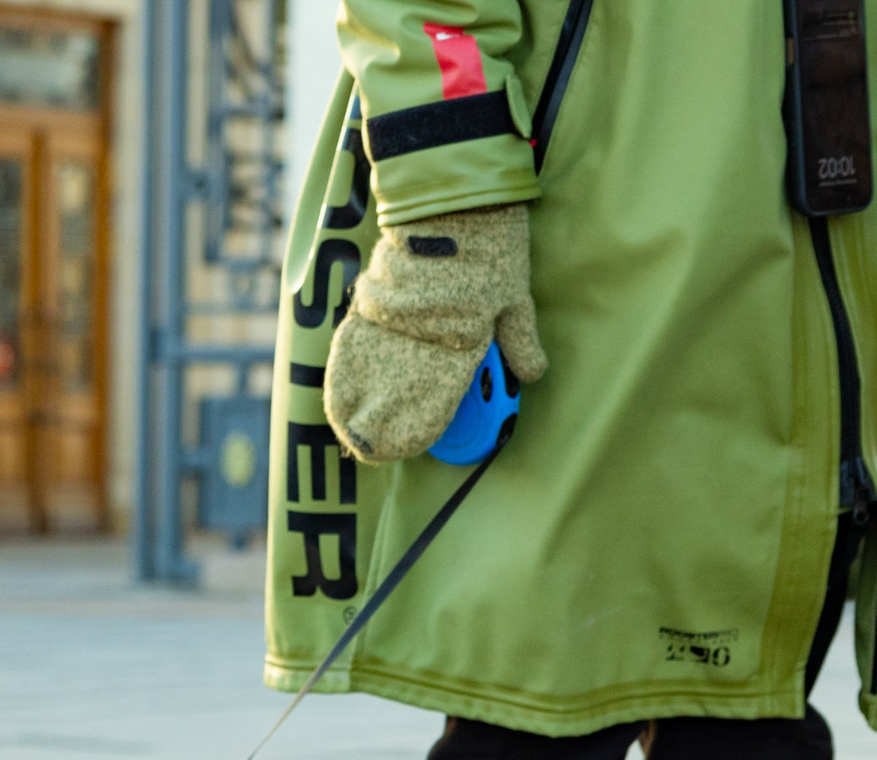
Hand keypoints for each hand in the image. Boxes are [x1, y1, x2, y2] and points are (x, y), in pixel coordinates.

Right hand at [326, 203, 545, 464]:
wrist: (452, 197)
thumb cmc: (492, 246)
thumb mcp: (516, 293)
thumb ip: (519, 338)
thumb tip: (532, 375)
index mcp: (462, 340)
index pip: (437, 397)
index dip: (421, 424)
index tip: (408, 446)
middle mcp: (421, 336)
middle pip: (397, 387)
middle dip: (384, 418)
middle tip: (371, 444)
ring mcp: (391, 317)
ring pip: (371, 363)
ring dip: (361, 391)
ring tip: (351, 419)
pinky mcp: (371, 295)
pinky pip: (356, 336)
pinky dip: (349, 358)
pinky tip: (343, 373)